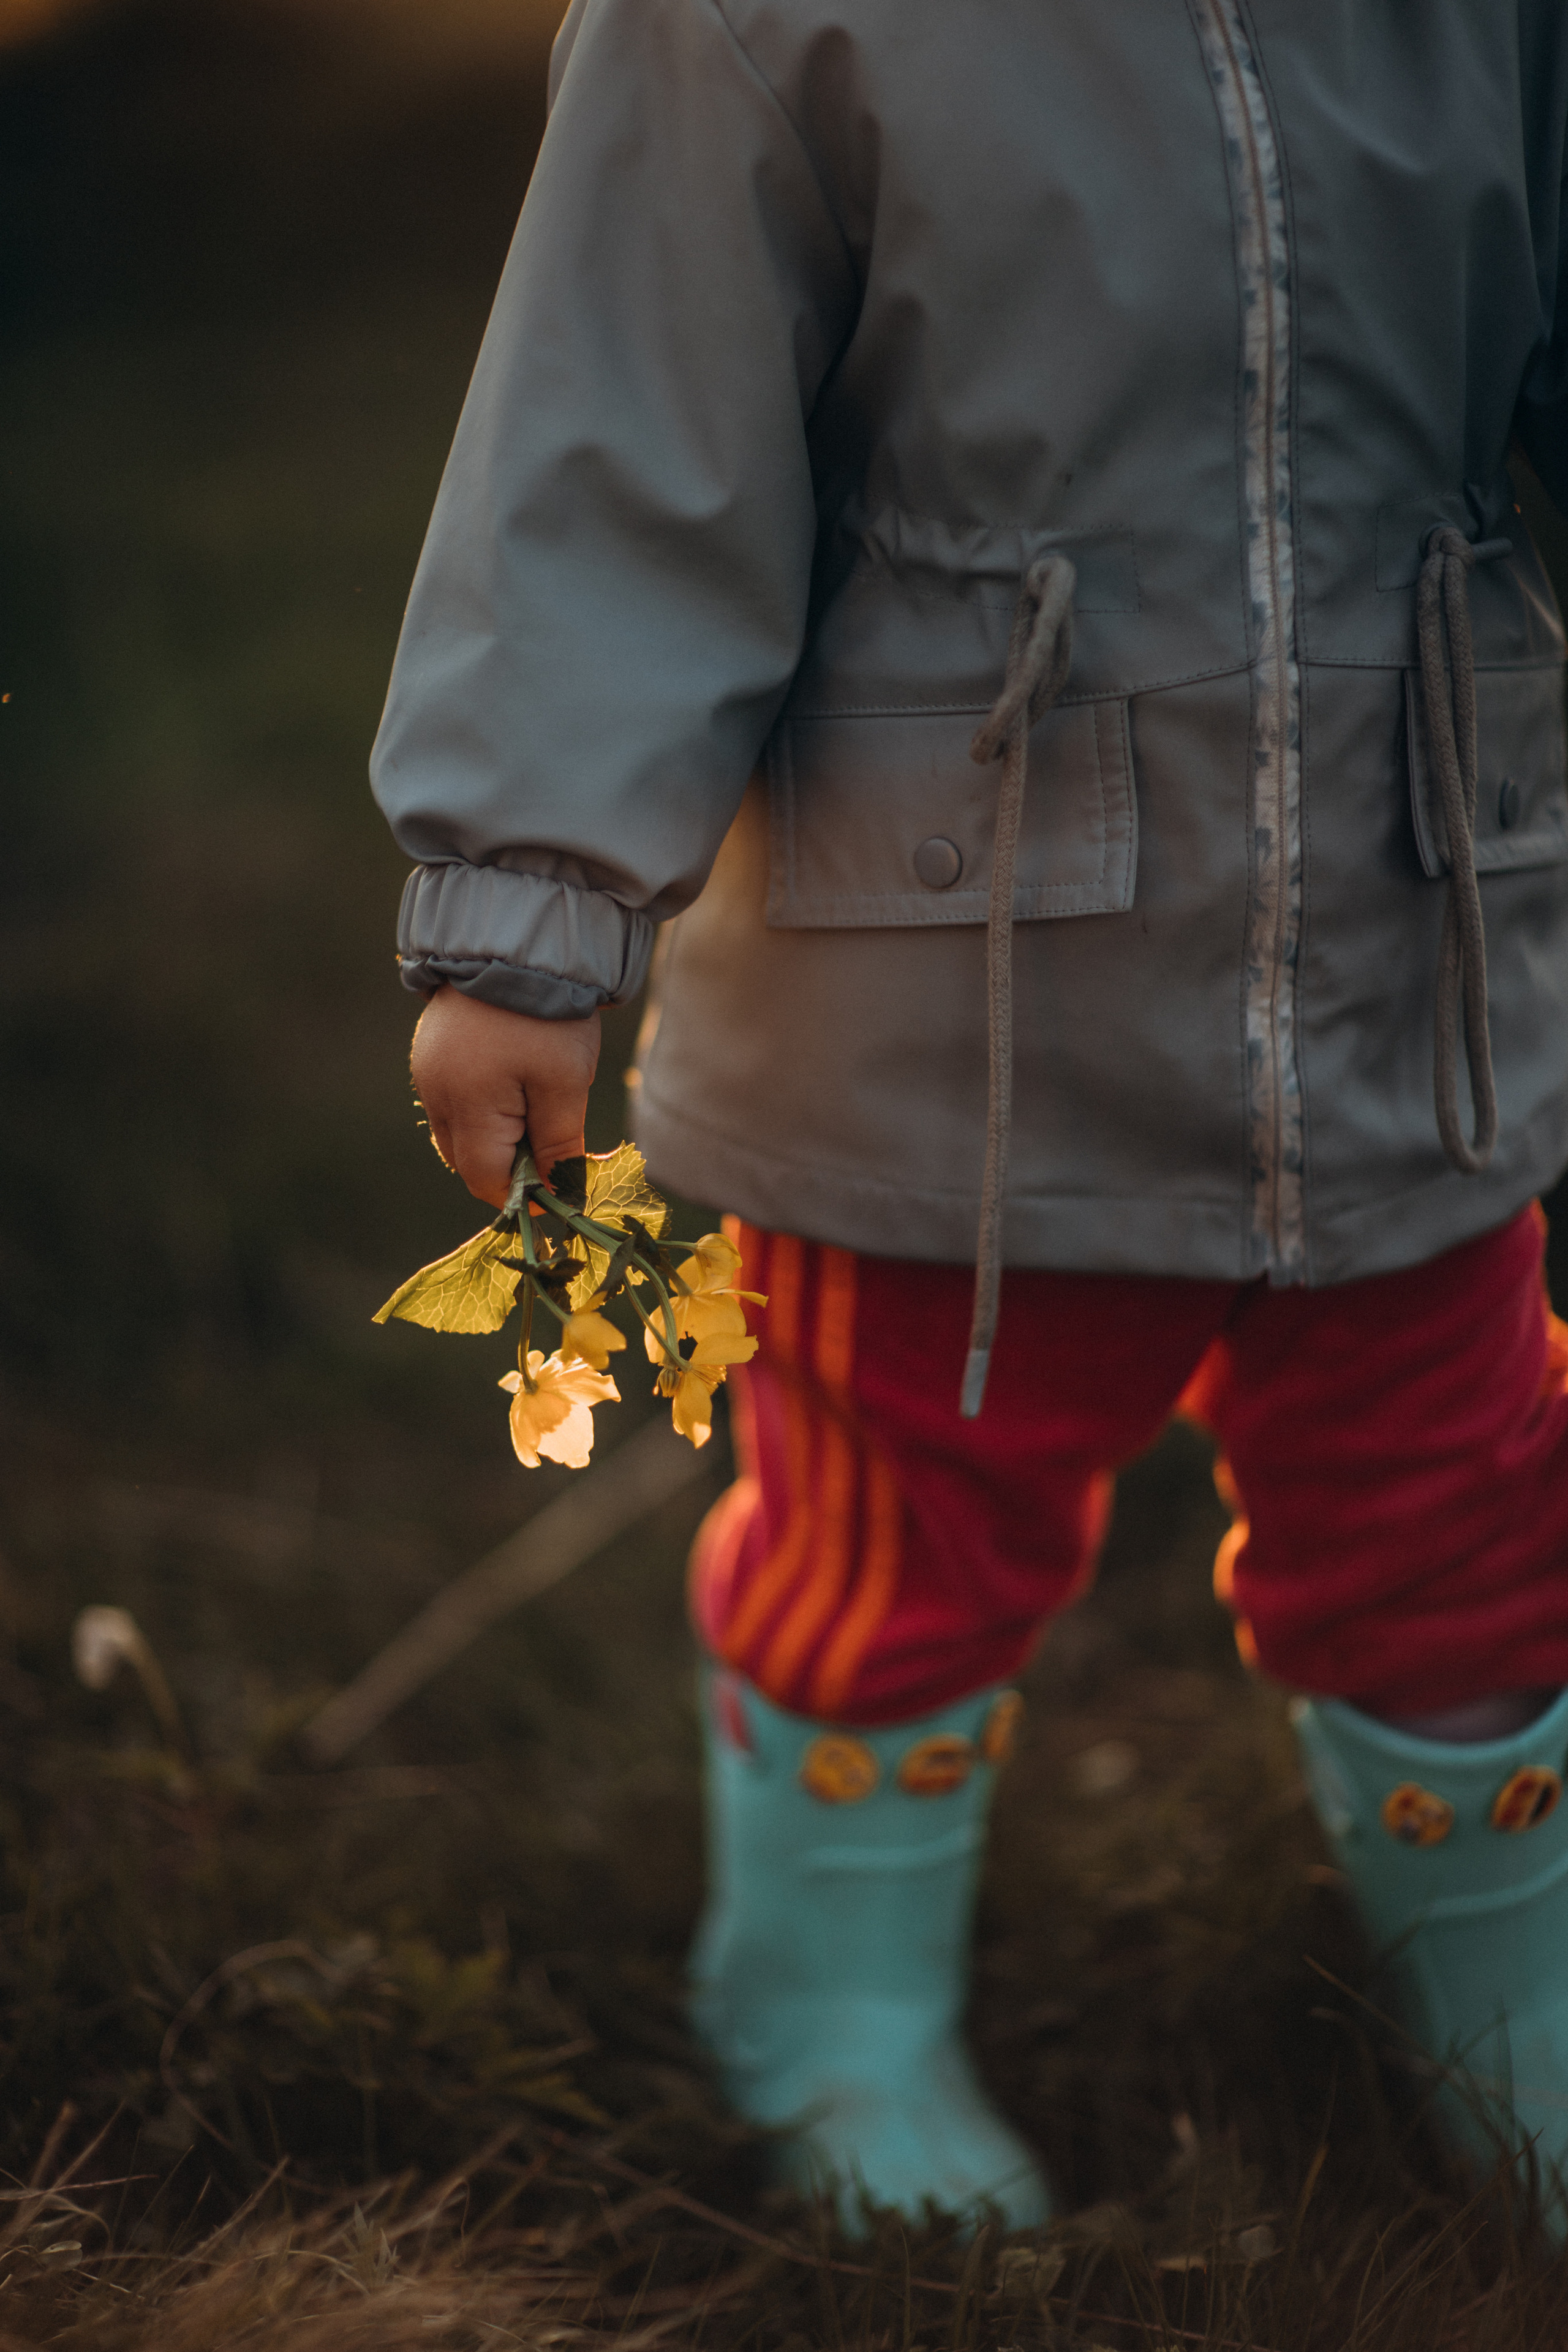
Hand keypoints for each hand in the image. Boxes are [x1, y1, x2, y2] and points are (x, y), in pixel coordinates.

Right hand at [409, 986, 601, 1207]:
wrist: (518, 941)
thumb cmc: (547, 1015)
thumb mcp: (564, 1082)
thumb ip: (558, 1143)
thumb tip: (557, 1193)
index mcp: (465, 1106)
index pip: (486, 1179)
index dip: (523, 1196)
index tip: (560, 1191)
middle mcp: (436, 1093)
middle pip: (466, 1160)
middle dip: (509, 1168)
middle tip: (555, 1150)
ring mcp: (428, 1071)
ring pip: (457, 1132)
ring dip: (495, 1138)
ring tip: (538, 1111)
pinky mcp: (431, 1051)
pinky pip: (453, 1100)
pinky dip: (482, 1109)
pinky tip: (515, 1085)